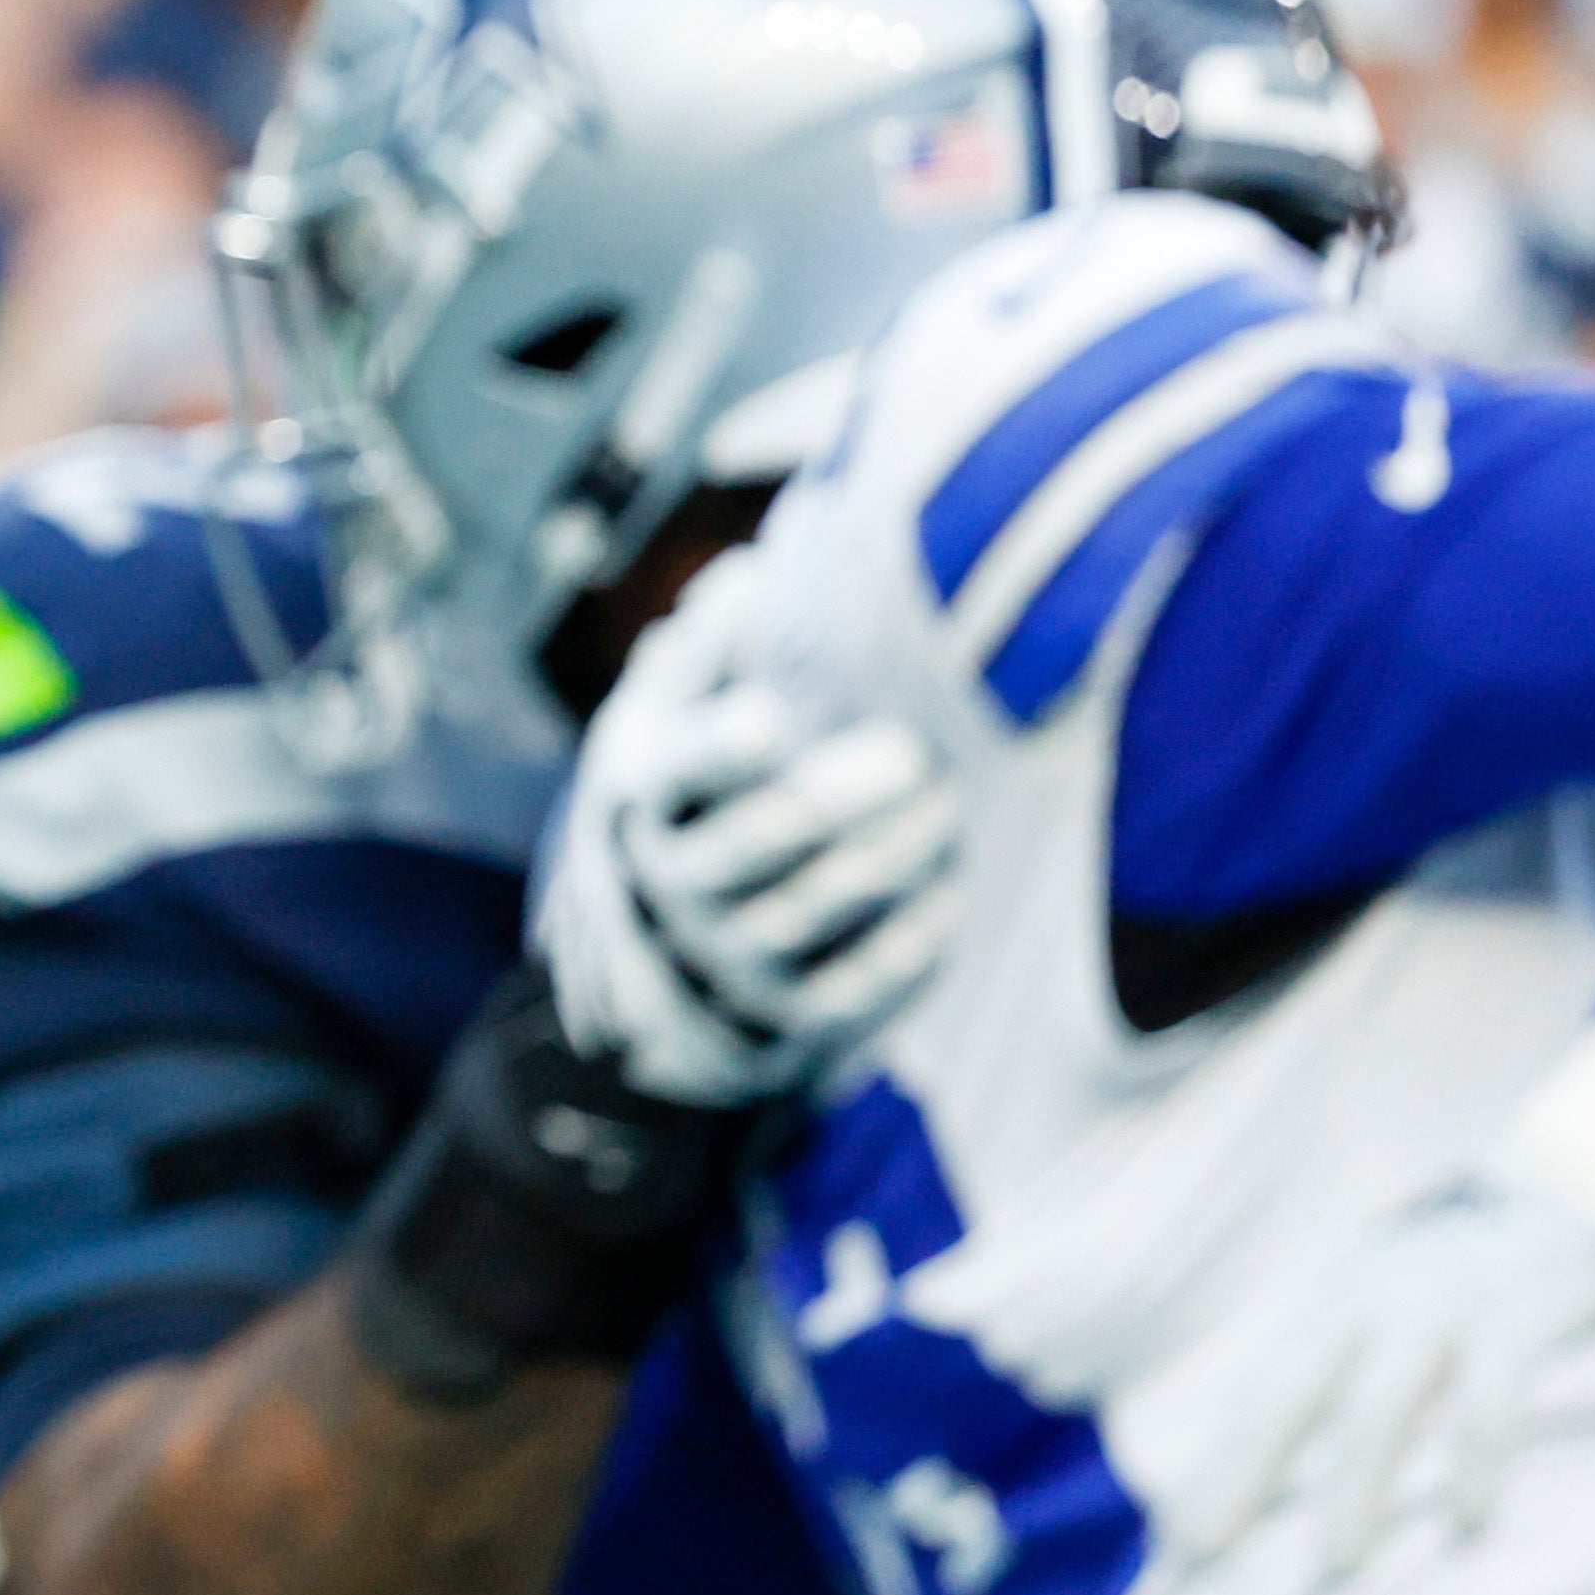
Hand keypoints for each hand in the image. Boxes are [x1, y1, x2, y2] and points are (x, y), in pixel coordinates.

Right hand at [534, 549, 959, 1106]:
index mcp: (641, 793)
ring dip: (891, 861)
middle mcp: (671, 883)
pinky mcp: (783, 1019)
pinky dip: (908, 947)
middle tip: (918, 756)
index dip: (719, 748)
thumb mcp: (670, 714)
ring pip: (813, 910)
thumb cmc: (691, 790)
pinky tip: (951, 897)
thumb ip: (707, 647)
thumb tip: (758, 574)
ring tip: (953, 812)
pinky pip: (852, 989)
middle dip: (837, 799)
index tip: (775, 717)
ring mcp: (725, 958)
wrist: (662, 951)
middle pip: (757, 841)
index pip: (675, 770)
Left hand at [1175, 1173, 1594, 1574]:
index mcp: (1331, 1305)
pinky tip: (1469, 1523)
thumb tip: (1278, 1471)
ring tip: (1338, 1565)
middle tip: (1211, 1551)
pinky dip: (1474, 1463)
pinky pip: (1486, 1401)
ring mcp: (1438, 1307)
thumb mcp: (1387, 1311)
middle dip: (1245, 1472)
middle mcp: (1368, 1300)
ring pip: (1376, 1404)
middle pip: (1289, 1392)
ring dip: (1352, 1487)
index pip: (1256, 1392)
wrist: (1569, 1205)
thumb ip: (1341, 1373)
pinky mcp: (1514, 1320)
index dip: (1216, 1463)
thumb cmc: (1465, 1287)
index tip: (1179, 1537)